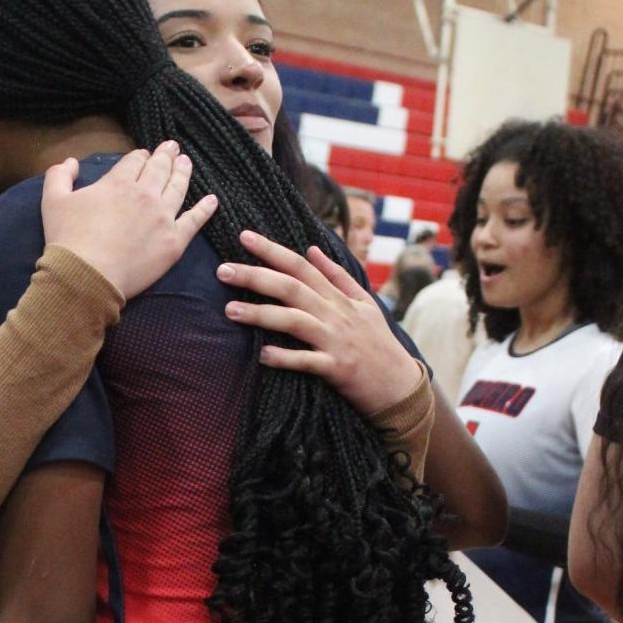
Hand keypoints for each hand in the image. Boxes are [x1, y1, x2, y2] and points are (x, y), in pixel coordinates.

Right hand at [41, 142, 217, 299]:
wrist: (86, 278)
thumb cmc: (68, 240)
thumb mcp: (53, 201)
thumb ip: (59, 175)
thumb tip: (70, 162)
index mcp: (119, 182)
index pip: (136, 161)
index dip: (141, 156)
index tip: (144, 155)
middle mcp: (145, 195)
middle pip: (160, 169)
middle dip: (166, 156)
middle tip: (173, 148)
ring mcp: (163, 218)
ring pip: (178, 188)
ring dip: (183, 173)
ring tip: (186, 163)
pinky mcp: (174, 242)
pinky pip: (195, 221)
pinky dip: (205, 209)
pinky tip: (212, 200)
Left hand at [217, 232, 420, 417]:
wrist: (400, 385)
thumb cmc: (378, 345)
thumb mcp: (364, 303)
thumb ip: (337, 276)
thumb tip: (311, 249)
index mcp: (339, 297)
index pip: (302, 266)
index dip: (273, 251)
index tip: (244, 237)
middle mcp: (336, 314)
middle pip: (291, 288)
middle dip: (255, 276)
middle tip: (222, 270)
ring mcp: (336, 340)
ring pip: (294, 321)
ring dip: (260, 314)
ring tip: (229, 310)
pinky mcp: (337, 368)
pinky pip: (307, 361)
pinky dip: (285, 357)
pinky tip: (262, 355)